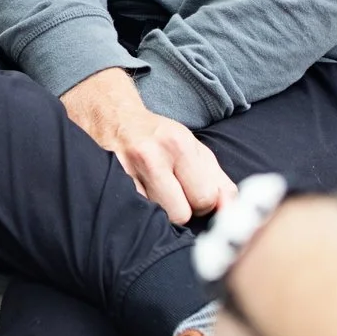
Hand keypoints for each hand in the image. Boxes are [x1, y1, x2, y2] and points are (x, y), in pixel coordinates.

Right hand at [59, 68, 235, 225]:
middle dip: (180, 210)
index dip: (202, 202)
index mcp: (178, 144)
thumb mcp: (194, 149)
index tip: (190, 191)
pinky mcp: (105, 181)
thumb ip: (219, 181)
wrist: (110, 115)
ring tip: (153, 194)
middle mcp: (150, 156)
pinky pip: (131, 215)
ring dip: (158, 213)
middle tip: (171, 194)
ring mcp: (123, 170)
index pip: (204, 199)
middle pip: (180, 215)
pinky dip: (138, 212)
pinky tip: (137, 197)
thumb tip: (230, 209)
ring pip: (155, 220)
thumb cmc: (157, 136)